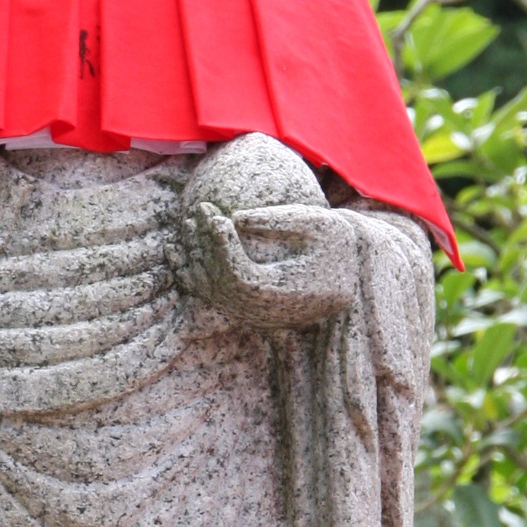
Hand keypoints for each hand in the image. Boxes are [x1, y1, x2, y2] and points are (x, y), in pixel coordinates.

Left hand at [181, 201, 357, 332]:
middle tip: (197, 212)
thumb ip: (281, 221)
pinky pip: (213, 295)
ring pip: (212, 294)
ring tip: (184, 226)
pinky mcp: (248, 309)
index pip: (241, 277)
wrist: (349, 275)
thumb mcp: (319, 224)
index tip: (215, 215)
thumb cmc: (337, 245)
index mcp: (286, 293)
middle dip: (204, 247)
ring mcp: (255, 314)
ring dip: (192, 260)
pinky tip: (177, 251)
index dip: (222, 247)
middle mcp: (266, 311)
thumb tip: (237, 217)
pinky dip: (192, 275)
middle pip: (220, 285)